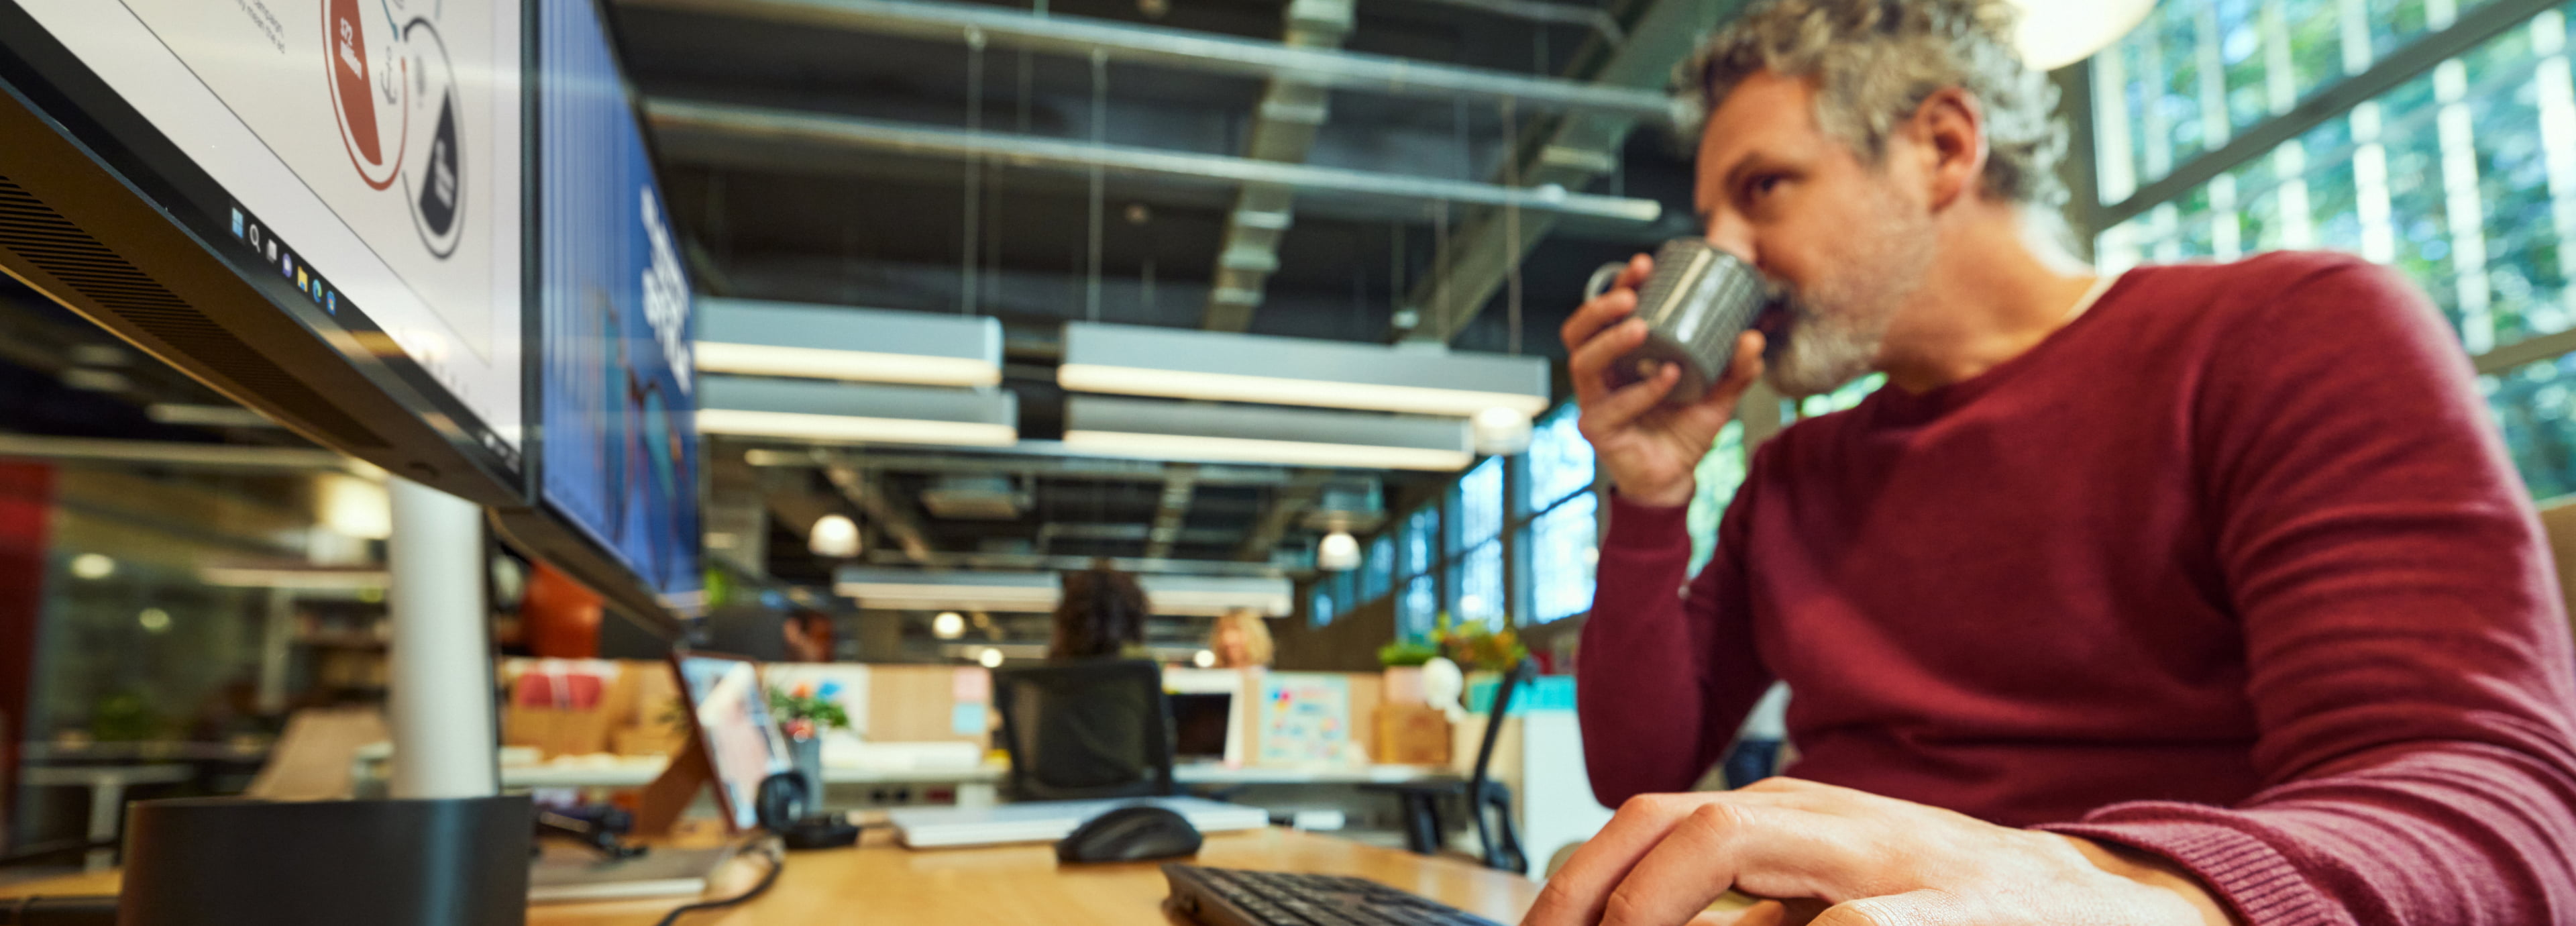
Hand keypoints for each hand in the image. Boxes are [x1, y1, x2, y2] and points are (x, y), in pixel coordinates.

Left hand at [1523, 778, 2237, 925]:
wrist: (2107, 914)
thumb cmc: (1951, 914)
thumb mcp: (1832, 900)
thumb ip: (1746, 914)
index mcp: (1794, 818)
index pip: (1654, 822)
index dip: (1578, 883)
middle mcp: (1829, 819)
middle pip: (1673, 819)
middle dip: (1595, 893)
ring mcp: (1887, 858)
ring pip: (1732, 838)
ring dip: (1654, 905)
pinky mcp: (1948, 912)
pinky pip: (1847, 925)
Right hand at [1562, 253, 1766, 508]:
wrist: (1675, 479)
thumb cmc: (1684, 431)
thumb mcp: (1716, 394)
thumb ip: (1734, 369)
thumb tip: (1751, 337)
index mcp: (1619, 357)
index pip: (1606, 313)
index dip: (1619, 285)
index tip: (1644, 264)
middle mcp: (1600, 375)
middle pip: (1577, 332)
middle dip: (1599, 308)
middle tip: (1629, 295)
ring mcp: (1593, 402)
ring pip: (1583, 362)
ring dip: (1610, 342)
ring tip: (1640, 326)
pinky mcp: (1598, 429)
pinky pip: (1613, 406)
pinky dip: (1642, 390)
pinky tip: (1669, 377)